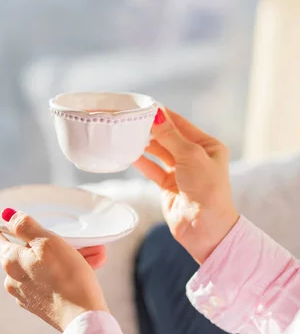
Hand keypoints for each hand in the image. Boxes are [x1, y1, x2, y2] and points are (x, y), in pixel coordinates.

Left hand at [0, 210, 107, 330]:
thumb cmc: (67, 277)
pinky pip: (46, 281)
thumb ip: (25, 226)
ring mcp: (25, 295)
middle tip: (62, 235)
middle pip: (21, 252)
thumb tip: (7, 216)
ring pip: (37, 266)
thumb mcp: (47, 242)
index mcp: (10, 261)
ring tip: (85, 253)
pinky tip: (81, 270)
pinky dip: (60, 273)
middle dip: (40, 241)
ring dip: (56, 258)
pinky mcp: (40, 305)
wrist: (83, 319)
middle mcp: (12, 279)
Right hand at [133, 108, 238, 263]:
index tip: (143, 106)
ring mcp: (180, 172)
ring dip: (144, 144)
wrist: (205, 228)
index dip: (162, 115)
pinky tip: (128, 154)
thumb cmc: (207, 189)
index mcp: (207, 146)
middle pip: (167, 137)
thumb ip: (170, 135)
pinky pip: (151, 169)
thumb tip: (156, 114)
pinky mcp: (168, 186)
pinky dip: (141, 162)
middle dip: (150, 129)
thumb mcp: (191, 156)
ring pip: (158, 153)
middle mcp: (194, 157)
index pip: (180, 124)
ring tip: (126, 134)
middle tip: (129, 120)